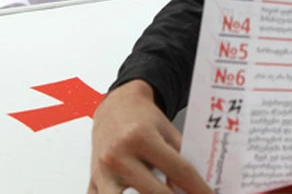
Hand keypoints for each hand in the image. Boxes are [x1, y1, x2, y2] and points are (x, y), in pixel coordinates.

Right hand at [88, 80, 210, 193]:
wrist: (115, 107)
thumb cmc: (142, 118)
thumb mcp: (167, 130)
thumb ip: (182, 157)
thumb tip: (198, 185)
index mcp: (141, 138)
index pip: (178, 171)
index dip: (198, 188)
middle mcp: (119, 155)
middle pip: (154, 193)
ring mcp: (103, 171)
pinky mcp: (93, 181)